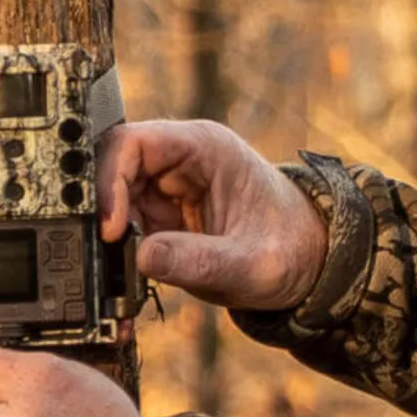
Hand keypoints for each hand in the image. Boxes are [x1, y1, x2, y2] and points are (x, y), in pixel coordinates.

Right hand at [98, 120, 327, 309]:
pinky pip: (128, 224)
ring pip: (115, 200)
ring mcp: (170, 185)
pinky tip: (135, 274)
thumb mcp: (251, 264)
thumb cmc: (290, 250)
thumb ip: (199, 262)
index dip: (109, 180)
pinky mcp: (165, 213)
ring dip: (115, 236)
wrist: (310, 262)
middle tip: (110, 254)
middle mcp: (182, 158)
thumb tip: (143, 258)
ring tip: (128, 271)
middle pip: (113, 168)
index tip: (111, 228)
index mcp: (206, 148)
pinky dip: (124, 250)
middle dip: (106, 212)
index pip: (133, 143)